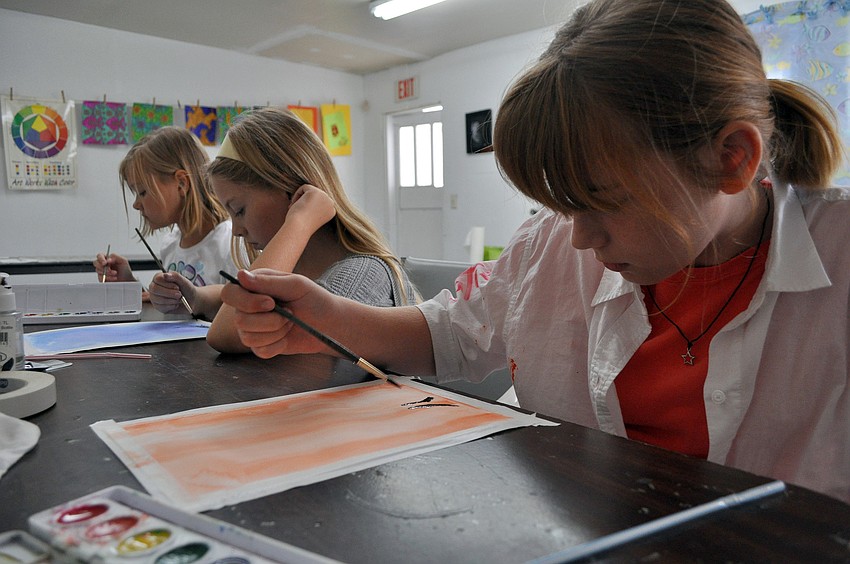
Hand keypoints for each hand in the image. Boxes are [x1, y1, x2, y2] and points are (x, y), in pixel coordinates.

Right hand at [94, 252, 133, 281]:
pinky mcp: (102, 278)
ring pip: (98, 271)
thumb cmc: (125, 270)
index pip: (99, 256)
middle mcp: (103, 265)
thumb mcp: (123, 261)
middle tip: (111, 270)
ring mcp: (101, 271)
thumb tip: (108, 259)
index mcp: (107, 258)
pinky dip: (108, 278)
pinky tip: (114, 278)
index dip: (100, 259)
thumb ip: (115, 257)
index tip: (105, 263)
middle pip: (96, 263)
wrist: (127, 279)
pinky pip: (101, 278)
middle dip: (103, 267)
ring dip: (108, 273)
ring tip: (115, 274)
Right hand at [149, 271, 195, 313]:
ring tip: (179, 299)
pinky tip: (176, 304)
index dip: (168, 284)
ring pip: (159, 299)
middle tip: (179, 294)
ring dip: (172, 300)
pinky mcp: (157, 307)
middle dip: (170, 293)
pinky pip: (162, 307)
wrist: (192, 300)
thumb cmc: (186, 289)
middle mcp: (154, 287)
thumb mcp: (184, 281)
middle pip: (155, 289)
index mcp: (159, 278)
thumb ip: (175, 276)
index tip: (177, 287)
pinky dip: (172, 306)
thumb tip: (165, 275)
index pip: (157, 279)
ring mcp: (154, 297)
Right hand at [220, 268, 336, 357]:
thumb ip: (268, 282)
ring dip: (275, 332)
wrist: (329, 324)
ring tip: (290, 323)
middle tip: (290, 312)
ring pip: (248, 337)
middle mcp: (248, 308)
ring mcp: (252, 328)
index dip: (246, 302)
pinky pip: (259, 351)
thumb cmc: (314, 299)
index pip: (229, 293)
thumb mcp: (295, 285)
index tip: (270, 303)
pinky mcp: (261, 346)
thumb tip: (240, 275)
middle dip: (270, 320)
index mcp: (253, 287)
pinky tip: (287, 337)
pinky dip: (278, 344)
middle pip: (239, 319)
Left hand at [284, 184, 336, 233]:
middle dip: (305, 200)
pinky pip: (304, 187)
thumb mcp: (311, 216)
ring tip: (293, 206)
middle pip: (316, 195)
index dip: (309, 206)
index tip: (301, 213)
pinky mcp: (315, 192)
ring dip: (301, 197)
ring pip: (310, 190)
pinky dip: (297, 194)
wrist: (299, 228)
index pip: (320, 202)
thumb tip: (309, 196)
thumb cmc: (301, 225)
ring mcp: (324, 196)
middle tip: (293, 208)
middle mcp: (331, 203)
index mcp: (331, 211)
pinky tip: (294, 204)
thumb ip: (314, 207)